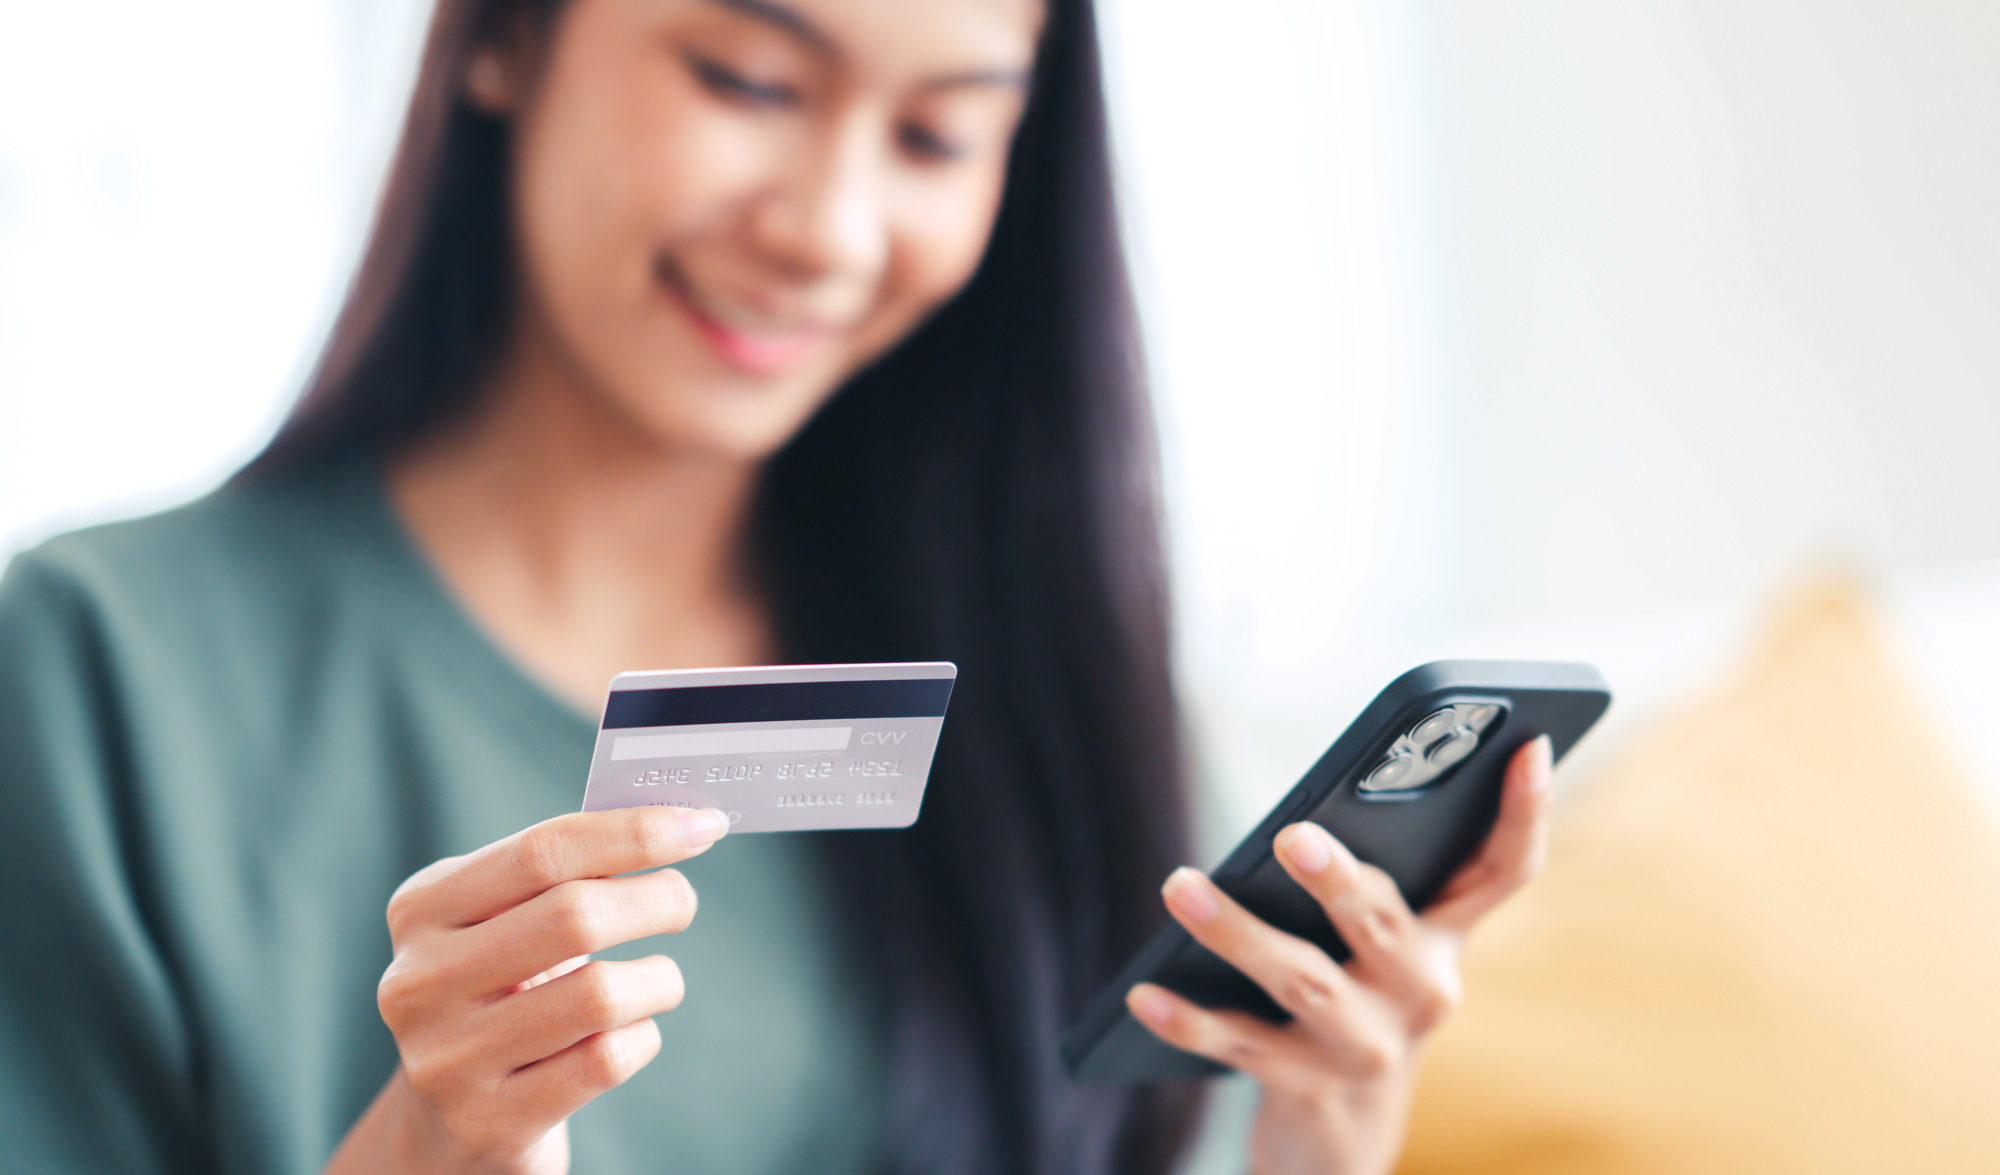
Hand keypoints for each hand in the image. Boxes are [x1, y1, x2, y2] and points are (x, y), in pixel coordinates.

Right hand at [324, 805, 729, 1174]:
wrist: (450, 1120)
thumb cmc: (502, 992)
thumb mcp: (506, 923)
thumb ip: (569, 873)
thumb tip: (676, 822)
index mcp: (422, 908)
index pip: (542, 851)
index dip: (633, 833)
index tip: (701, 826)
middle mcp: (420, 980)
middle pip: (574, 916)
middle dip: (656, 899)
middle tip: (682, 902)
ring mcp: (448, 1057)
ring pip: (599, 994)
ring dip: (657, 979)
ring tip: (658, 980)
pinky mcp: (489, 1121)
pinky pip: (605, 1061)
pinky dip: (642, 1037)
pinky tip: (631, 1033)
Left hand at [1127, 736, 1554, 1174]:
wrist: (1344, 1134)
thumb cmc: (1357, 1000)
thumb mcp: (1383, 946)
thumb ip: (1371, 878)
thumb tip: (1307, 812)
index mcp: (1445, 941)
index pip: (1504, 871)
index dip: (1525, 811)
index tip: (1528, 745)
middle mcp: (1422, 994)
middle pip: (1383, 926)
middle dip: (1339, 881)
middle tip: (1294, 835)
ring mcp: (1368, 1047)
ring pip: (1300, 981)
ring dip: (1236, 932)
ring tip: (1179, 885)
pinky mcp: (1310, 1089)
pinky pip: (1239, 1044)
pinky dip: (1187, 1019)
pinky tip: (1143, 992)